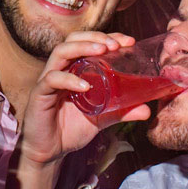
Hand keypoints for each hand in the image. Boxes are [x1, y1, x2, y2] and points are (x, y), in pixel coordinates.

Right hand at [18, 32, 151, 169]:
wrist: (51, 151)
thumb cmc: (72, 129)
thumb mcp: (103, 117)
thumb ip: (122, 111)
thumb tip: (147, 110)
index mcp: (75, 69)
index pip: (89, 42)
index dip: (108, 37)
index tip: (129, 41)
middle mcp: (61, 69)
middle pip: (73, 39)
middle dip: (95, 37)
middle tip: (115, 45)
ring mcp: (49, 80)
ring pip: (60, 52)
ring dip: (82, 47)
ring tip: (101, 51)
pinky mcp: (39, 94)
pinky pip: (52, 79)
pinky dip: (68, 79)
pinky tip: (85, 86)